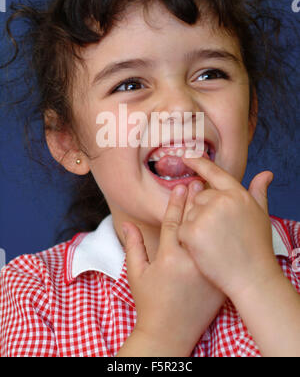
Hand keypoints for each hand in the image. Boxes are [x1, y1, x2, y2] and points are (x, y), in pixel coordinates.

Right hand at [122, 184, 224, 355]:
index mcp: (167, 258)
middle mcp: (190, 262)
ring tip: (213, 195)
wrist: (169, 333)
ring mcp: (207, 271)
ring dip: (211, 213)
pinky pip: (222, 252)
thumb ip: (133, 246)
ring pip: (211, 234)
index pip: (172, 221)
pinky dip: (223, 236)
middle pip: (195, 223)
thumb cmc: (150, 303)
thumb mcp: (136, 274)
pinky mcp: (218, 280)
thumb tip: (126, 223)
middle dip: (196, 200)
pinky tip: (224, 223)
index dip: (175, 202)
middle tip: (199, 181)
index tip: (179, 186)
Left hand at [177, 157, 281, 300]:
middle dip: (203, 211)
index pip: (215, 173)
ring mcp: (205, 216)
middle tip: (217, 232)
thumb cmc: (257, 248)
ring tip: (213, 243)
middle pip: (199, 197)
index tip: (187, 157)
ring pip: (189, 213)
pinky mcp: (191, 232)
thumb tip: (266, 173)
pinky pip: (181, 230)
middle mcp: (221, 200)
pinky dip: (187, 240)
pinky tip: (202, 250)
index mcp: (237, 194)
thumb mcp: (261, 215)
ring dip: (195, 226)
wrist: (252, 279)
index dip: (199, 163)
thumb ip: (259, 192)